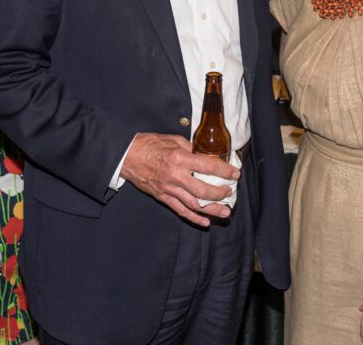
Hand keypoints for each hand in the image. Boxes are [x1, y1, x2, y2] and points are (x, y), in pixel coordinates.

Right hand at [120, 133, 238, 226]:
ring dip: (211, 209)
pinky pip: (180, 210)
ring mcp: (169, 189)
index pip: (208, 166)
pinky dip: (194, 218)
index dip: (224, 171)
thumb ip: (191, 149)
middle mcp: (175, 176)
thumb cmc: (149, 144)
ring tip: (225, 212)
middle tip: (230, 193)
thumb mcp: (173, 140)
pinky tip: (205, 222)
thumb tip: (206, 155)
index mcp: (179, 159)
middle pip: (203, 189)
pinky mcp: (162, 197)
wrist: (127, 156)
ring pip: (194, 204)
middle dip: (220, 193)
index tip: (235, 174)